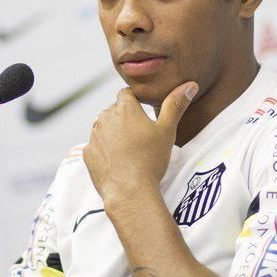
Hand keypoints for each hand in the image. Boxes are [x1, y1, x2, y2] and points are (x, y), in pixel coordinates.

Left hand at [83, 81, 197, 203]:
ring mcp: (93, 136)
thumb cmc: (150, 160)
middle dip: (125, 119)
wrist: (130, 191)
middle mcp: (104, 118)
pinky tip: (117, 161)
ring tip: (129, 149)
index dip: (135, 102)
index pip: (126, 94)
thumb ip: (176, 105)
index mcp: (124, 108)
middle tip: (140, 136)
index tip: (143, 113)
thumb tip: (189, 85)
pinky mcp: (87, 153)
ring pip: (103, 127)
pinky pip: (96, 146)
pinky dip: (104, 150)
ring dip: (113, 133)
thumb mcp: (167, 130)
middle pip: (114, 111)